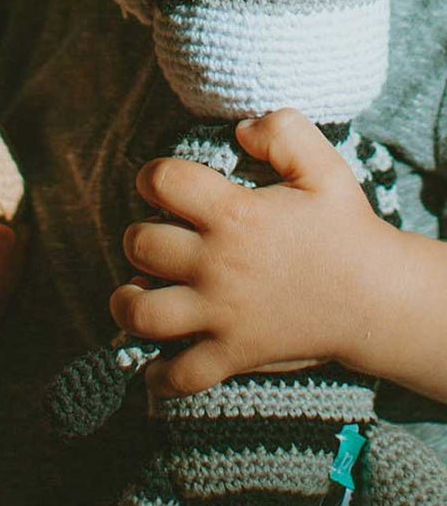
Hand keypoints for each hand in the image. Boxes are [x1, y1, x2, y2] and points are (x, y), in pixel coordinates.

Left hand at [111, 109, 395, 396]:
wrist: (377, 298)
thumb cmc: (346, 232)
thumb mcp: (325, 168)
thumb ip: (285, 133)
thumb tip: (241, 128)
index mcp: (235, 214)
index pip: (163, 181)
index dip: (151, 176)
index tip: (160, 186)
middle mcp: (218, 263)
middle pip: (140, 244)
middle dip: (138, 238)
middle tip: (156, 242)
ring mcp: (222, 313)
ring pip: (143, 312)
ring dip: (128, 303)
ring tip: (136, 295)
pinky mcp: (232, 353)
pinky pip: (181, 375)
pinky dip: (161, 378)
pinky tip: (155, 367)